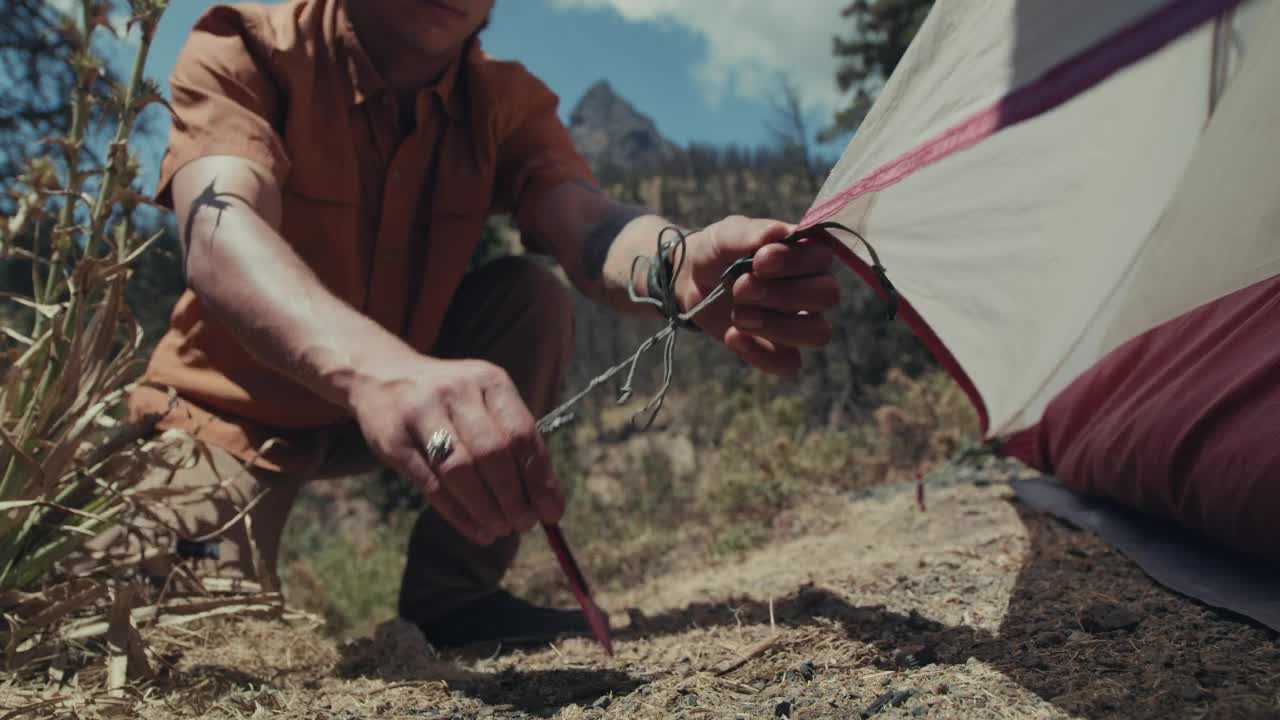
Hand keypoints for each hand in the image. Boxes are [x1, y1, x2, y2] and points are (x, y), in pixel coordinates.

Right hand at [349, 355, 564, 544]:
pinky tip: (475, 529)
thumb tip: (547, 501)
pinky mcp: (393, 439)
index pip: (522, 433)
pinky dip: (457, 513)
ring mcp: (422, 413)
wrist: (381, 377)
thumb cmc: (451, 402)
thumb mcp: (485, 403)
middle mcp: (457, 391)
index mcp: (490, 381)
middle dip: (513, 497)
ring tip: (500, 530)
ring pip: (460, 470)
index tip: (552, 512)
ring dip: (485, 508)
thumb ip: (514, 444)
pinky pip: (431, 484)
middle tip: (524, 524)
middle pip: (492, 453)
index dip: (540, 477)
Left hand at [674, 216, 838, 375]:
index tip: (760, 260)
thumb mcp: (725, 235)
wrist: (688, 280)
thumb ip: (752, 233)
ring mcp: (798, 323)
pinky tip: (733, 337)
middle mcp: (811, 289)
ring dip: (778, 326)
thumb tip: (782, 231)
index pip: (823, 259)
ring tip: (738, 315)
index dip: (796, 261)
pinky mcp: (779, 350)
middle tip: (741, 288)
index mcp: (806, 254)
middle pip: (827, 296)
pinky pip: (789, 364)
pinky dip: (760, 354)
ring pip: (818, 334)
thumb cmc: (717, 251)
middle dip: (783, 294)